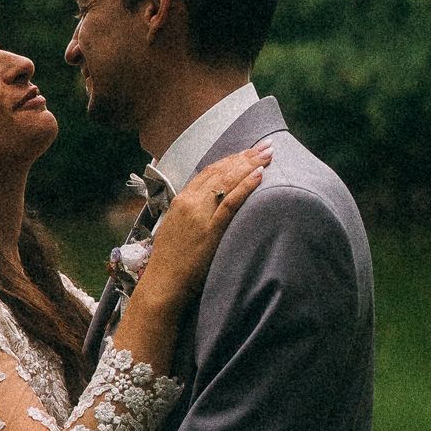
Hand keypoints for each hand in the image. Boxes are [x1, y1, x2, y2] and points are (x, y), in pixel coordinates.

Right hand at [141, 145, 272, 309]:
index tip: (247, 152)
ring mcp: (199, 215)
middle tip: (266, 146)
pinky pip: (231, 202)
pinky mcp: (210, 230)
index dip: (230, 159)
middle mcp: (189, 202)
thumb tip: (209, 207)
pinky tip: (260, 175)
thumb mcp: (176, 229)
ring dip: (250, 165)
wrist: (162, 284)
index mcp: (180, 200)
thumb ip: (191, 214)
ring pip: (227, 181)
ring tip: (268, 154)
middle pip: (221, 171)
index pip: (209, 171)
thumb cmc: (170, 263)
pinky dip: (246, 186)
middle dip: (245, 156)